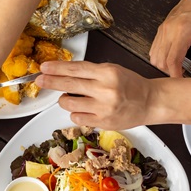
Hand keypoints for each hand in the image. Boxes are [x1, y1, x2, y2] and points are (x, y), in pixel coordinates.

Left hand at [38, 61, 159, 129]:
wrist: (150, 102)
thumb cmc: (131, 85)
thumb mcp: (113, 70)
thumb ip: (91, 72)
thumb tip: (64, 72)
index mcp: (107, 73)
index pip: (75, 69)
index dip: (57, 68)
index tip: (44, 67)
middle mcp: (105, 90)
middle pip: (69, 85)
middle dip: (51, 82)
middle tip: (40, 80)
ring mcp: (103, 108)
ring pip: (69, 103)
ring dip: (64, 100)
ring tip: (68, 97)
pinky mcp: (103, 122)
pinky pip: (77, 118)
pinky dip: (75, 112)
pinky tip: (81, 109)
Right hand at [151, 0, 190, 77]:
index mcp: (183, 31)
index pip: (172, 61)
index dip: (176, 75)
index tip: (182, 81)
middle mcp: (169, 30)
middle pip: (160, 61)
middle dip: (170, 71)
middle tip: (183, 74)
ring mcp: (163, 28)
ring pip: (154, 56)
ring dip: (164, 65)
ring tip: (178, 66)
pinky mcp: (161, 28)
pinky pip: (155, 48)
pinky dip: (161, 57)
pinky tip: (173, 57)